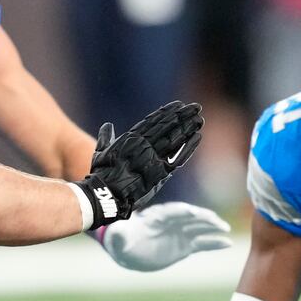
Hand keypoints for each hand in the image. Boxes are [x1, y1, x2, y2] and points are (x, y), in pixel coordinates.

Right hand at [74, 101, 203, 227]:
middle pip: (166, 127)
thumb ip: (106, 138)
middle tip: (195, 107)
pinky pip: (178, 157)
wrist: (106, 195)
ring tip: (199, 118)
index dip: (166, 113)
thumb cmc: (102, 175)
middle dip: (182, 116)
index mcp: (130, 139)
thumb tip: (108, 126)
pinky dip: (189, 147)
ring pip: (174, 138)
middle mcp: (143, 145)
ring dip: (188, 127)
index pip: (152, 122)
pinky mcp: (161, 172)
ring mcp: (153, 158)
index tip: (177, 105)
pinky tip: (198, 136)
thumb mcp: (101, 152)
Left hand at [99, 202, 231, 271]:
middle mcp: (172, 222)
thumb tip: (117, 231)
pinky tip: (227, 243)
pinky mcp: (186, 245)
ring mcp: (181, 233)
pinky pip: (203, 243)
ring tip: (225, 229)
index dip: (181, 211)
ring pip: (200, 228)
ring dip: (212, 227)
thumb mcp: (119, 239)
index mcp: (156, 217)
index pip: (171, 212)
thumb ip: (120, 234)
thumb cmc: (123, 241)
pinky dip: (215, 243)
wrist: (130, 252)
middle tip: (215, 220)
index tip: (192, 212)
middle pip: (190, 217)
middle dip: (202, 217)